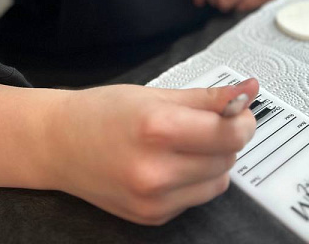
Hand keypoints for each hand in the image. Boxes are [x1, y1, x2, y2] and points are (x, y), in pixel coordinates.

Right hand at [45, 78, 257, 224]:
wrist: (59, 144)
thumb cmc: (105, 111)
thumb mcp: (156, 94)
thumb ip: (207, 97)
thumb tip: (249, 90)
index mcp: (157, 128)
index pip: (229, 133)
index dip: (242, 118)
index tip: (239, 109)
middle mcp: (156, 170)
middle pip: (227, 157)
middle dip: (227, 136)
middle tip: (207, 121)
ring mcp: (154, 200)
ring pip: (218, 181)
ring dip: (213, 160)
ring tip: (184, 143)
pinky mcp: (152, 218)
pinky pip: (196, 198)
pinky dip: (194, 180)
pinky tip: (169, 164)